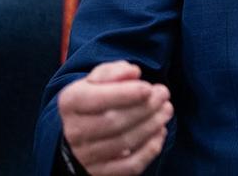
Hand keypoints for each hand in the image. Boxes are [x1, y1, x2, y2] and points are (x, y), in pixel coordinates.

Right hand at [59, 60, 172, 175]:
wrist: (80, 132)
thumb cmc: (95, 99)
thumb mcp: (97, 79)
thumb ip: (113, 71)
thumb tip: (133, 72)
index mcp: (70, 103)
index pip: (96, 99)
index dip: (125, 94)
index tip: (148, 88)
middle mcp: (74, 131)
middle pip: (113, 122)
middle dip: (145, 108)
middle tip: (164, 95)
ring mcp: (86, 155)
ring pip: (124, 143)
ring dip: (152, 125)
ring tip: (166, 110)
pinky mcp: (100, 172)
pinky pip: (129, 166)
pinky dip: (150, 150)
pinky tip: (160, 132)